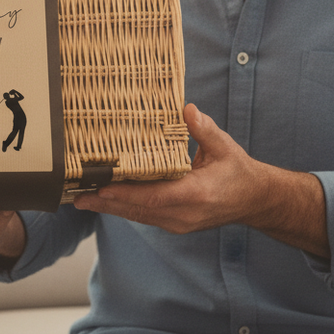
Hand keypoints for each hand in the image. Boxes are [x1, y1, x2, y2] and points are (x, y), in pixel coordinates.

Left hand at [73, 103, 328, 256]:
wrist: (255, 200)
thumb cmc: (238, 172)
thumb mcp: (225, 147)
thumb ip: (204, 130)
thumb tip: (188, 110)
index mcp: (198, 194)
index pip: (156, 197)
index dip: (126, 193)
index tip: (102, 187)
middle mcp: (185, 214)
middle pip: (139, 211)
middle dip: (107, 203)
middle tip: (78, 196)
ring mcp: (180, 223)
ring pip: (139, 216)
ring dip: (111, 208)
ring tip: (83, 199)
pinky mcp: (175, 223)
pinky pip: (145, 217)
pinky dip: (124, 209)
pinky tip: (106, 201)